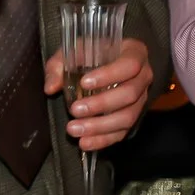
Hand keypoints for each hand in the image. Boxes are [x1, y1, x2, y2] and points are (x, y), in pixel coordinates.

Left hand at [44, 35, 153, 151]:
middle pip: (129, 94)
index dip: (109, 75)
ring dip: (100, 126)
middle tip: (74, 110)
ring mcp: (141, 99)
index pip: (129, 65)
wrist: (104, 62)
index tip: (84, 83)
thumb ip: (59, 66)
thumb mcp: (73, 51)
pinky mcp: (133, 117)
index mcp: (134, 53)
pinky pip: (122, 132)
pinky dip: (103, 139)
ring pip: (128, 117)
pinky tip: (85, 142)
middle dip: (101, 105)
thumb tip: (51, 88)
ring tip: (75, 129)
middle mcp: (143, 77)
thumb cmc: (90, 53)